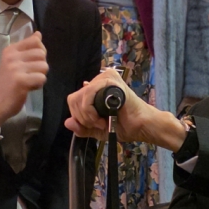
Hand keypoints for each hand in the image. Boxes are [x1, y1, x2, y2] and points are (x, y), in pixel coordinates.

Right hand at [0, 32, 47, 127]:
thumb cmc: (8, 82)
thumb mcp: (14, 61)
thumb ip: (27, 48)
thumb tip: (39, 34)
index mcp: (10, 50)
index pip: (35, 40)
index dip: (40, 51)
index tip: (33, 61)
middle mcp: (12, 57)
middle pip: (42, 53)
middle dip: (41, 65)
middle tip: (31, 73)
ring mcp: (16, 68)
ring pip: (44, 66)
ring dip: (40, 75)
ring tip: (30, 80)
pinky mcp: (21, 81)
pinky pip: (42, 78)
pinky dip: (39, 84)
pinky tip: (30, 87)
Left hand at [65, 69, 188, 152]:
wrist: (141, 126)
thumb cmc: (123, 126)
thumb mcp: (97, 129)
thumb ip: (82, 127)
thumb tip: (67, 122)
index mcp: (95, 89)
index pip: (74, 100)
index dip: (79, 117)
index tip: (93, 125)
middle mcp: (99, 80)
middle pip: (73, 98)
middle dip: (82, 117)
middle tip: (98, 124)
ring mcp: (104, 78)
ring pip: (79, 97)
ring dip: (87, 116)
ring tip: (102, 122)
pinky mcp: (110, 80)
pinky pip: (88, 93)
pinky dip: (90, 110)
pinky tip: (102, 118)